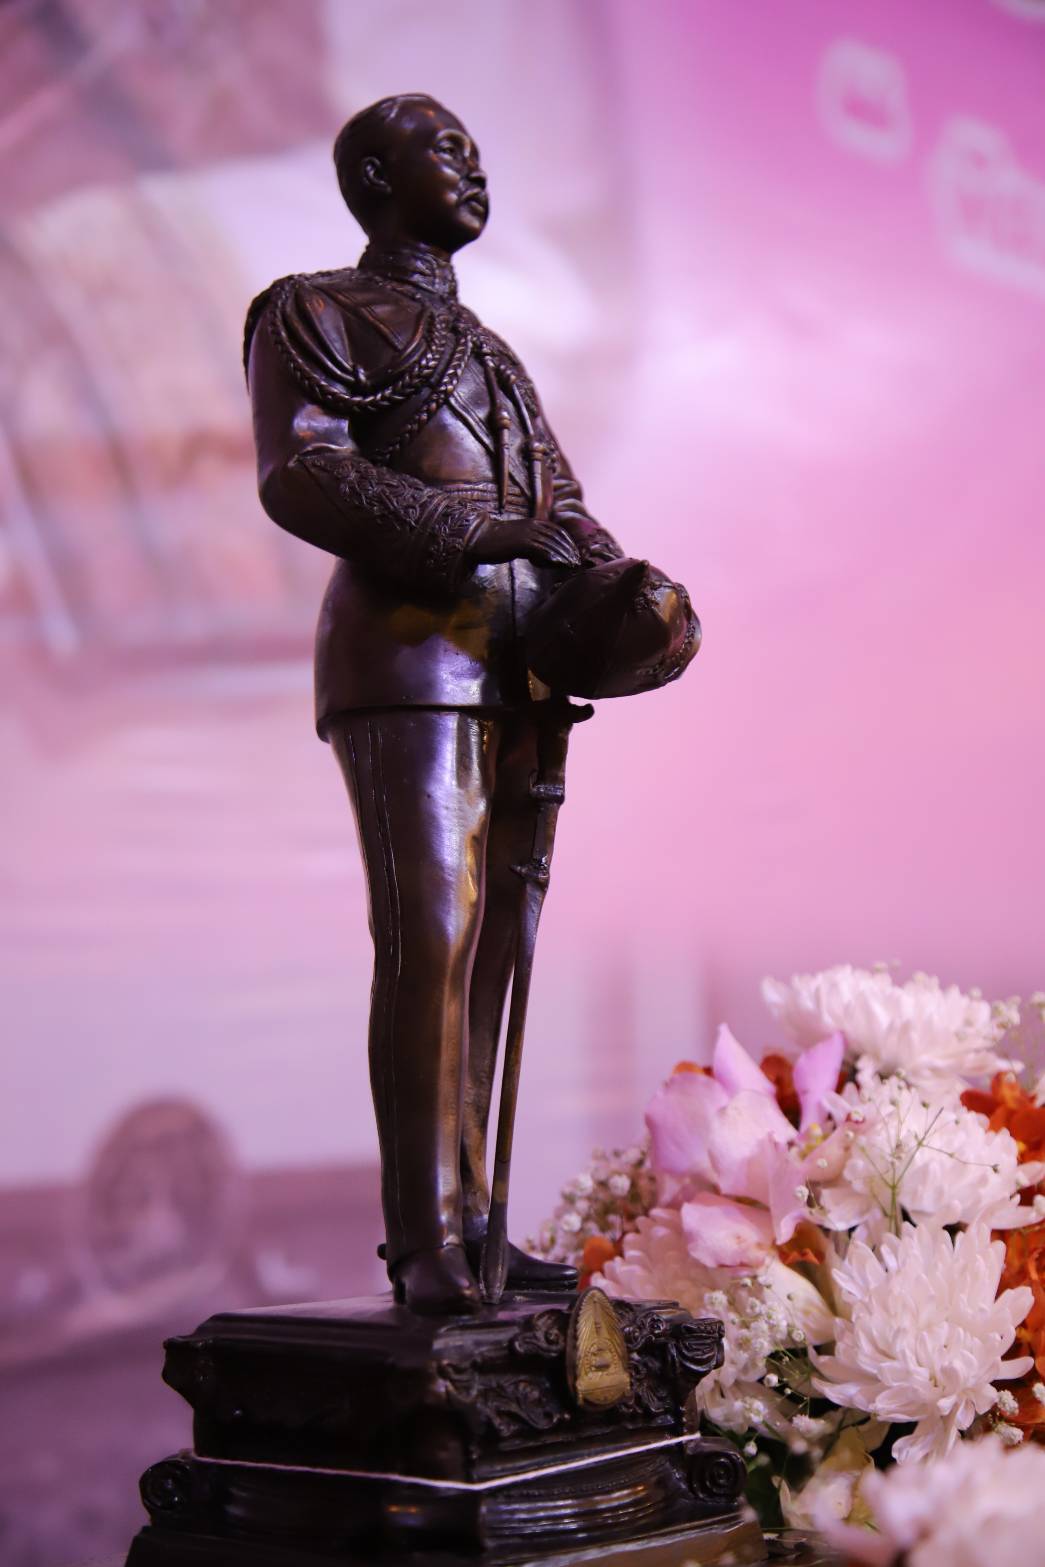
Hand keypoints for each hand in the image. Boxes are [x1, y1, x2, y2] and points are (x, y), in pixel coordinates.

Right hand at [466, 515, 581, 567]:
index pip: (558, 531)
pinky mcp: (522, 543)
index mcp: (533, 522)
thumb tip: (542, 555)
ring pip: (552, 544)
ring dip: (564, 555)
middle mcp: (533, 525)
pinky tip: (558, 565)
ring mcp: (527, 533)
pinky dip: (552, 557)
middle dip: (569, 550)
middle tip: (577, 561)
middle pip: (558, 537)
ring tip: (571, 565)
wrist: (479, 539)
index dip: (568, 542)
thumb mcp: (518, 539)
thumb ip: (531, 544)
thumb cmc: (496, 541)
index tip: (574, 553)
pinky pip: (542, 550)